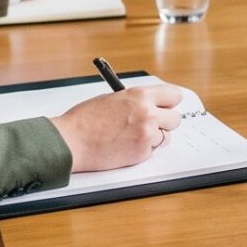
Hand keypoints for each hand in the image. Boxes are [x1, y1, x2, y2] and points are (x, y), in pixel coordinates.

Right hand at [48, 83, 188, 171]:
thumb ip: (135, 101)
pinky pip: (152, 151)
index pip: (174, 95)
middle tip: (151, 126)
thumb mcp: (113, 99)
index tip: (166, 107)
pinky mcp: (142, 152)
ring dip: (154, 138)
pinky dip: (142, 151)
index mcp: (140, 95)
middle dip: (164, 123)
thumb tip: (151, 104)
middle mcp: (147, 113)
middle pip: (175, 119)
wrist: (71, 141)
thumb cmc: (85, 120)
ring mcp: (146, 133)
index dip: (169, 103)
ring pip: (166, 137)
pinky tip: (125, 147)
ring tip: (132, 137)